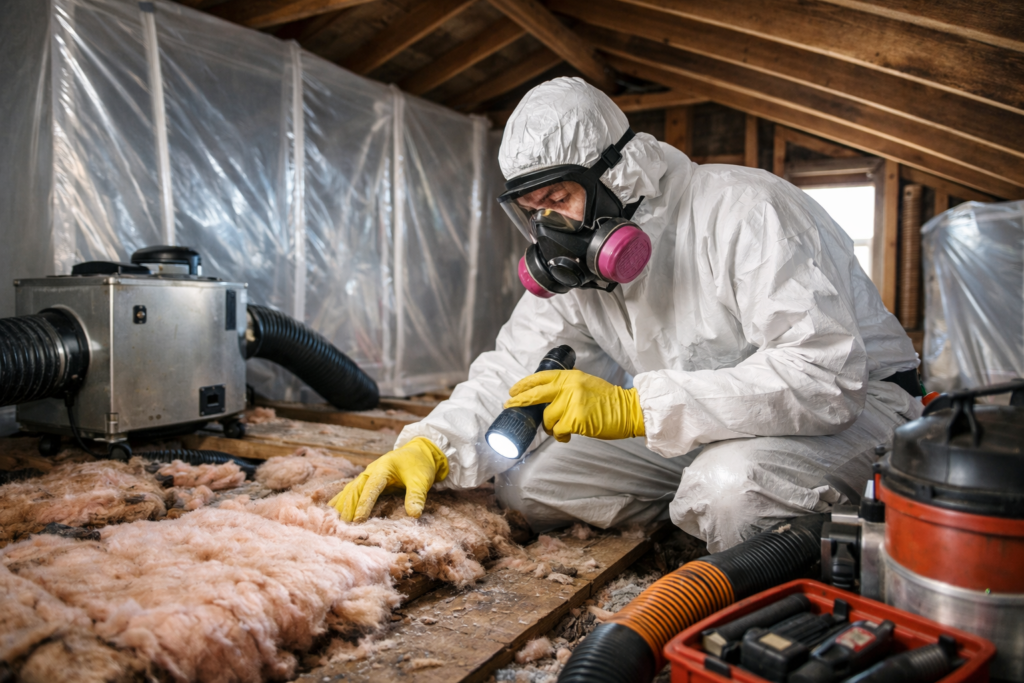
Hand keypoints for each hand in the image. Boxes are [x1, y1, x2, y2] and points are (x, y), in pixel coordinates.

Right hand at [329, 437, 448, 521]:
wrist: (419, 452)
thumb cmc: (420, 466)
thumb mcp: (421, 480)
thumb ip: (416, 496)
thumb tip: (414, 515)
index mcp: (384, 467)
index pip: (371, 487)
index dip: (364, 503)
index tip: (358, 519)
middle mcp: (371, 470)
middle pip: (356, 489)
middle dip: (348, 507)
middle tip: (343, 525)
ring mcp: (367, 475)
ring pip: (350, 490)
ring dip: (342, 505)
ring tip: (333, 521)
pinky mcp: (367, 481)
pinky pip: (351, 490)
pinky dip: (341, 500)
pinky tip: (331, 510)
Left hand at [504, 369, 645, 442]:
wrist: (627, 409)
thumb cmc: (608, 400)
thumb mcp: (586, 383)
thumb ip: (568, 385)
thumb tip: (547, 393)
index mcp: (570, 376)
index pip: (541, 378)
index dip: (524, 384)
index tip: (512, 390)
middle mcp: (569, 387)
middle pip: (535, 395)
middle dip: (519, 401)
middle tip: (509, 405)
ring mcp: (572, 403)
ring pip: (547, 419)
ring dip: (551, 427)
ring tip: (562, 429)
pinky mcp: (576, 419)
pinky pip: (558, 431)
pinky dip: (560, 436)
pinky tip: (567, 436)